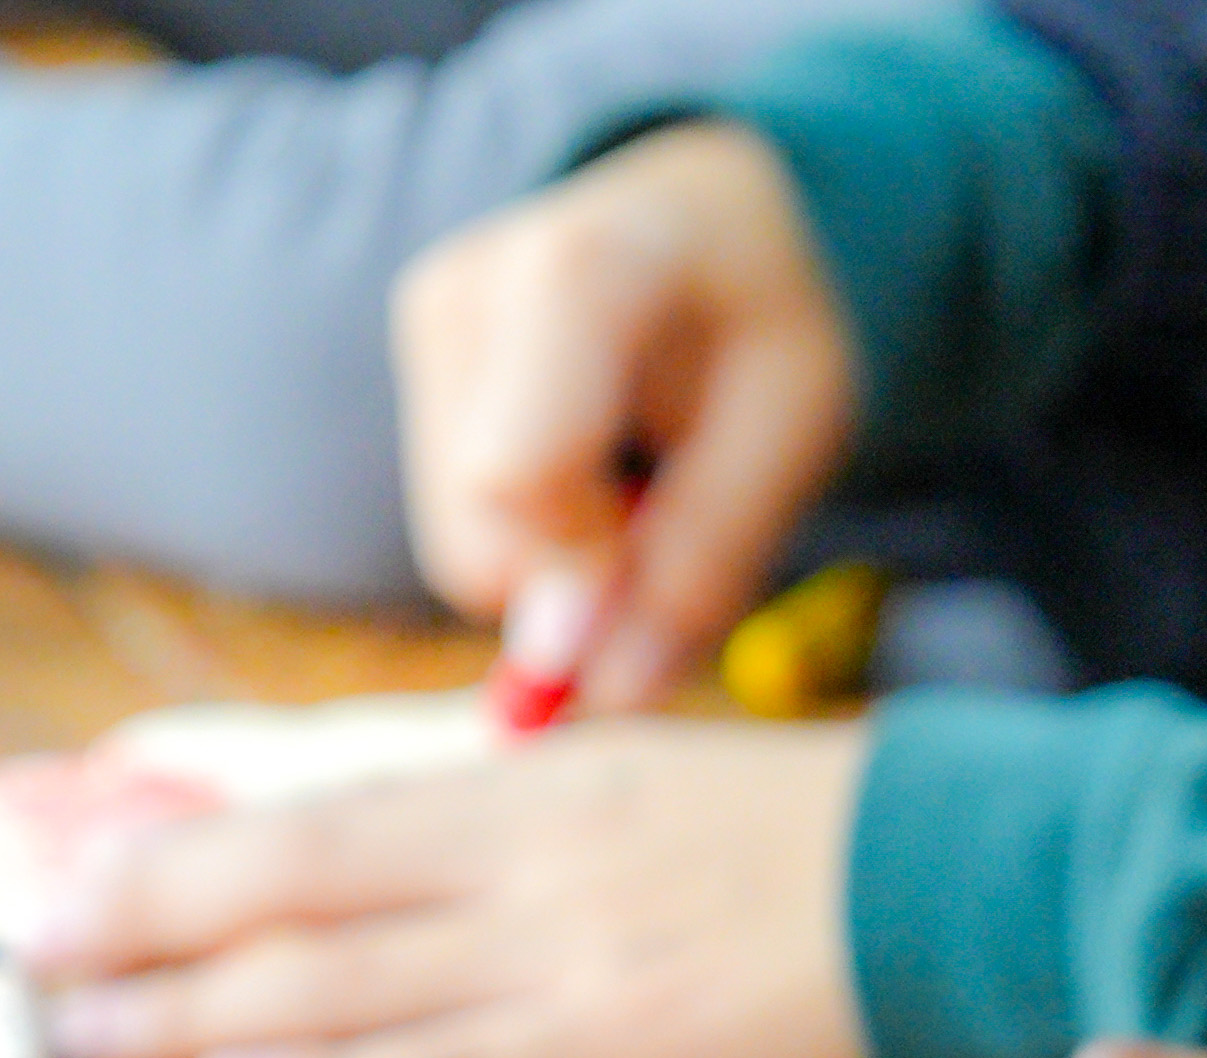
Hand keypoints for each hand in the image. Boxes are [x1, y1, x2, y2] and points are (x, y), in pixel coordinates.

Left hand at [25, 722, 869, 1057]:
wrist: (950, 876)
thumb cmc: (795, 835)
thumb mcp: (633, 785)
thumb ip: (500, 831)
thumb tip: (360, 878)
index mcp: (526, 786)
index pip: (308, 828)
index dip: (174, 867)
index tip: (73, 899)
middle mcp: (522, 865)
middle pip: (289, 904)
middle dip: (144, 945)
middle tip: (29, 986)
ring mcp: (567, 959)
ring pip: (338, 987)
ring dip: (192, 1016)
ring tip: (84, 1043)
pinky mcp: (622, 1045)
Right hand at [391, 122, 856, 709]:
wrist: (704, 210)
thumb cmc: (763, 316)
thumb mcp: (791, 435)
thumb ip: (701, 564)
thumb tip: (602, 698)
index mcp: (581, 273)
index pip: (519, 479)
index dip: (580, 578)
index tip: (648, 610)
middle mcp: (468, 289)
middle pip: (475, 536)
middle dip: (578, 587)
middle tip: (672, 539)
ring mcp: (425, 326)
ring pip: (460, 545)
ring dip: (562, 564)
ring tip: (639, 483)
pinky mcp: (414, 365)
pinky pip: (459, 521)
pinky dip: (536, 536)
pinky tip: (592, 468)